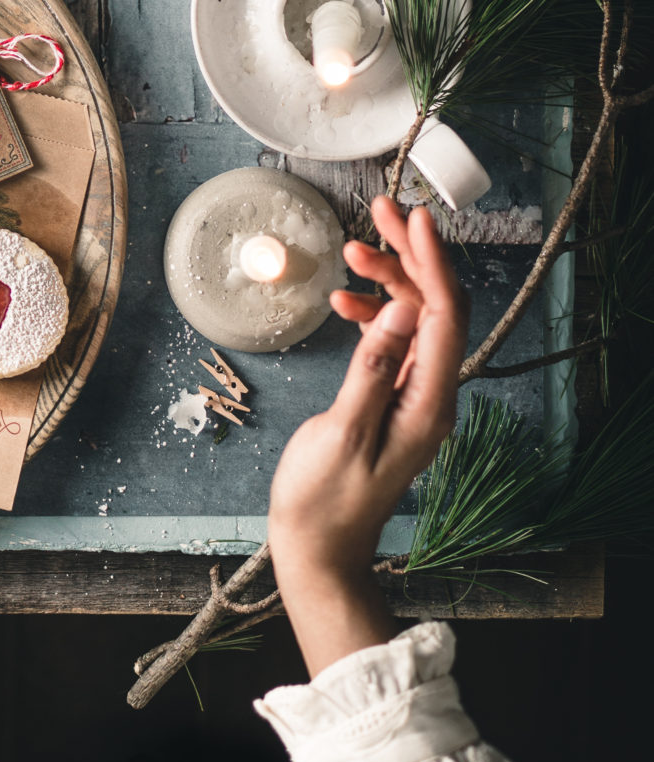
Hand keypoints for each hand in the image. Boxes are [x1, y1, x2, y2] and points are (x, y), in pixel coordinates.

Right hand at [268, 198, 467, 676]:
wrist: (317, 548)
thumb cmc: (323, 500)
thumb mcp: (342, 431)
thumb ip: (373, 368)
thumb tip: (404, 311)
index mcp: (428, 404)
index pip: (444, 316)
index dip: (432, 261)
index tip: (412, 220)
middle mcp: (430, 396)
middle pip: (434, 309)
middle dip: (410, 257)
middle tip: (380, 213)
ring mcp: (412, 398)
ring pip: (413, 320)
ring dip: (387, 282)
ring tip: (352, 252)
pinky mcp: (390, 400)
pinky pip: (393, 342)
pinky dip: (372, 314)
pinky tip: (343, 301)